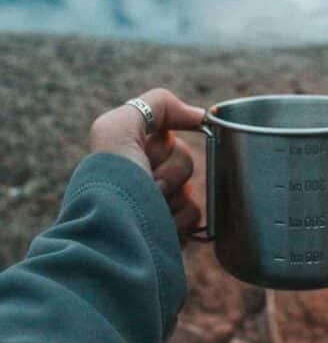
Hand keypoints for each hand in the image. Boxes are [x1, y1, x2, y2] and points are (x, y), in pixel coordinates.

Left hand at [90, 88, 203, 232]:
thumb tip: (200, 115)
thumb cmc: (112, 180)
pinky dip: (181, 220)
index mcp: (130, 153)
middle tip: (149, 183)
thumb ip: (157, 104)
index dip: (164, 145)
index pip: (167, 136)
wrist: (114, 237)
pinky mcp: (171, 231)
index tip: (152, 152)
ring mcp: (158, 205)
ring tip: (151, 208)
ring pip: (191, 188)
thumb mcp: (118, 126)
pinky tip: (162, 224)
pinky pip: (196, 215)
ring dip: (174, 197)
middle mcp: (143, 177)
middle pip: (184, 159)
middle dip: (170, 171)